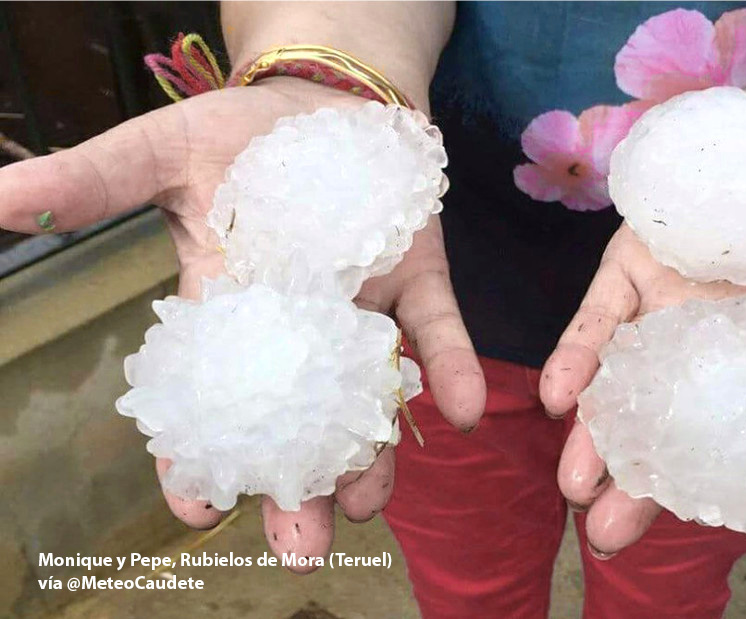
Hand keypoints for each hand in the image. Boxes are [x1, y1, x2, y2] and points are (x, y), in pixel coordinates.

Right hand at [0, 78, 484, 572]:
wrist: (325, 103)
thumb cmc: (237, 135)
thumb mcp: (160, 153)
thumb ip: (96, 184)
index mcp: (232, 311)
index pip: (211, 397)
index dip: (200, 455)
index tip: (198, 505)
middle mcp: (301, 330)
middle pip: (296, 423)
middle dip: (297, 486)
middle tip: (300, 548)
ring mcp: (365, 312)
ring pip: (368, 398)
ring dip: (373, 453)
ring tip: (366, 502)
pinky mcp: (419, 283)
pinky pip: (438, 334)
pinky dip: (453, 370)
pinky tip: (461, 411)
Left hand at [539, 136, 745, 559]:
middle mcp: (727, 353)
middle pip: (691, 434)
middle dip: (659, 491)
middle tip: (619, 541)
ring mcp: (674, 317)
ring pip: (633, 393)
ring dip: (603, 444)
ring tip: (583, 498)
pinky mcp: (633, 276)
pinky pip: (600, 323)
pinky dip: (579, 358)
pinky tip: (557, 398)